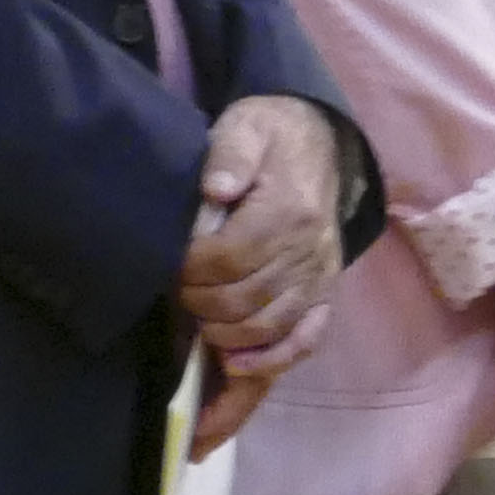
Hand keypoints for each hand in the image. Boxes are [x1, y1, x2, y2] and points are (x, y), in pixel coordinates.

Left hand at [179, 95, 348, 386]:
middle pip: (245, 300)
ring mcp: (320, 278)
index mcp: (288, 211)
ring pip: (268, 327)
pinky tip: (237, 366)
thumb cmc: (269, 137)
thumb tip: (217, 187)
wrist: (317, 143)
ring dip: (224, 335)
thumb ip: (230, 154)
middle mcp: (309, 251)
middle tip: (176, 292)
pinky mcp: (324, 294)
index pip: (230, 257)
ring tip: (195, 322)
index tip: (170, 265)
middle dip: (199, 303)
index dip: (191, 269)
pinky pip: (306, 340)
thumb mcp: (245, 127)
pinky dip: (271, 361)